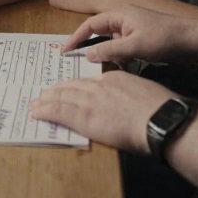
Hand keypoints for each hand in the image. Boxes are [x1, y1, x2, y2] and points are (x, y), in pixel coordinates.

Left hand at [30, 71, 176, 153]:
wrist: (161, 119)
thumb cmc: (161, 110)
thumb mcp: (144, 92)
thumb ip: (131, 94)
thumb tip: (130, 105)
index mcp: (114, 79)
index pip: (89, 82)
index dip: (76, 86)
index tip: (69, 89)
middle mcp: (99, 86)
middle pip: (72, 87)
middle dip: (57, 91)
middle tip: (45, 93)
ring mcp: (90, 101)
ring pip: (62, 97)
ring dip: (46, 100)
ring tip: (36, 103)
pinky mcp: (85, 117)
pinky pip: (59, 112)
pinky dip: (45, 111)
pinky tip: (36, 112)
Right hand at [62, 6, 197, 64]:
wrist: (191, 40)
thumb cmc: (163, 39)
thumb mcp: (134, 46)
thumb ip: (109, 50)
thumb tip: (88, 55)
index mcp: (119, 15)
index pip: (90, 24)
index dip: (76, 37)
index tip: (64, 50)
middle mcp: (124, 20)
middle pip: (99, 33)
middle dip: (90, 48)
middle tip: (78, 62)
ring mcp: (133, 30)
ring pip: (111, 43)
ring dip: (107, 55)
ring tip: (103, 70)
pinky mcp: (141, 39)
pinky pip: (122, 48)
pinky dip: (119, 58)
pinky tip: (123, 68)